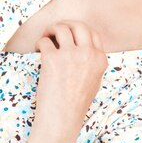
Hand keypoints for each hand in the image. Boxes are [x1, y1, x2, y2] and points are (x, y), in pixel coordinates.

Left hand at [30, 22, 107, 142]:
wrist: (63, 118)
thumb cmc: (77, 103)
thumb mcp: (95, 81)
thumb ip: (93, 62)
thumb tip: (82, 47)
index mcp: (101, 59)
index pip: (93, 33)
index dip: (80, 31)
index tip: (71, 34)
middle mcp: (88, 54)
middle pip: (79, 25)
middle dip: (66, 24)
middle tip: (57, 31)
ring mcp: (71, 56)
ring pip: (61, 28)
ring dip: (51, 30)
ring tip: (46, 38)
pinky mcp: (52, 59)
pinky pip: (45, 41)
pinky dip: (40, 43)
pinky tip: (39, 51)